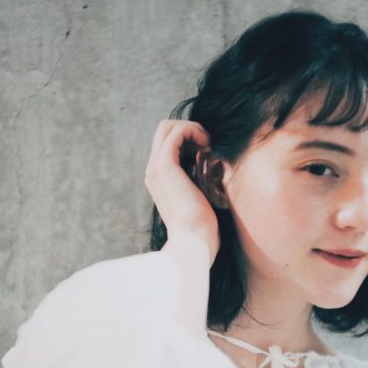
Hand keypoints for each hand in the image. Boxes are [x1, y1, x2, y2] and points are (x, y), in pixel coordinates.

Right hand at [143, 120, 219, 264]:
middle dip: (189, 129)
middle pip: (164, 130)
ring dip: (192, 129)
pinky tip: (207, 145)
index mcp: (159, 180)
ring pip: (167, 127)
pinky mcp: (164, 165)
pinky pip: (176, 133)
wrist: (193, 241)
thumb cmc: (202, 228)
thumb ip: (199, 183)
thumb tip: (214, 170)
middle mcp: (153, 171)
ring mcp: (155, 167)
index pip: (167, 144)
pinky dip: (193, 132)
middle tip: (208, 143)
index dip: (189, 140)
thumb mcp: (201, 201)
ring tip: (208, 144)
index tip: (208, 152)